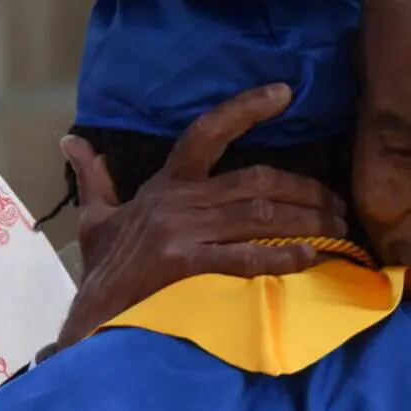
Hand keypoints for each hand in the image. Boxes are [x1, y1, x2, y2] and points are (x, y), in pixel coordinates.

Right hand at [54, 83, 348, 347]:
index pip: (207, 131)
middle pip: (257, 181)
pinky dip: (282, 256)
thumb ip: (93, 177)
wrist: (90, 317)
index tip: (285, 93)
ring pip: (259, 215)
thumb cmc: (102, 270)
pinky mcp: (184, 265)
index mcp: (165, 184)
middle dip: (306, 189)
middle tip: (340, 203)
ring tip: (339, 228)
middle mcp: (178, 200)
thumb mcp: (95, 217)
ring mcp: (182, 232)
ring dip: (307, 220)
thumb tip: (71, 142)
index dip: (246, 109)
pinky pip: (245, 257)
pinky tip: (311, 257)